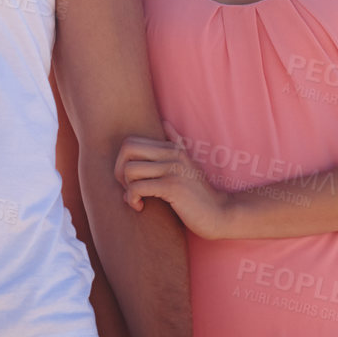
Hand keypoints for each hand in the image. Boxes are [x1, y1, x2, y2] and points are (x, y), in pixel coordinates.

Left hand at [116, 134, 233, 239]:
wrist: (218, 213)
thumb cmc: (199, 192)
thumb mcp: (189, 163)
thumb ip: (176, 142)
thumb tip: (165, 123)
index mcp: (172, 148)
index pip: (131, 141)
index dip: (123, 160)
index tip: (131, 179)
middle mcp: (172, 154)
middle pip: (127, 148)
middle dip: (119, 170)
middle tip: (128, 187)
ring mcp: (173, 169)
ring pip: (130, 169)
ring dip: (126, 187)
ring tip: (136, 198)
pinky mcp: (172, 187)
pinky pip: (137, 187)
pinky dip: (132, 199)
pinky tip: (140, 206)